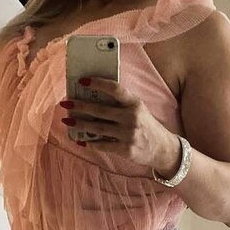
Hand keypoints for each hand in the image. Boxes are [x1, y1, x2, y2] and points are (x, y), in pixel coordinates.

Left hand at [59, 77, 179, 172]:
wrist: (162, 149)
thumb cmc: (146, 126)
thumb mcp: (139, 110)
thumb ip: (121, 103)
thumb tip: (94, 97)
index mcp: (135, 103)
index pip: (115, 89)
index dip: (98, 83)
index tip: (83, 80)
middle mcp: (132, 118)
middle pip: (100, 110)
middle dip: (80, 106)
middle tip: (66, 102)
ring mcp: (128, 134)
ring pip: (97, 128)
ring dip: (80, 124)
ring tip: (67, 120)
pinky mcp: (125, 149)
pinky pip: (102, 145)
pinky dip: (89, 143)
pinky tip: (80, 140)